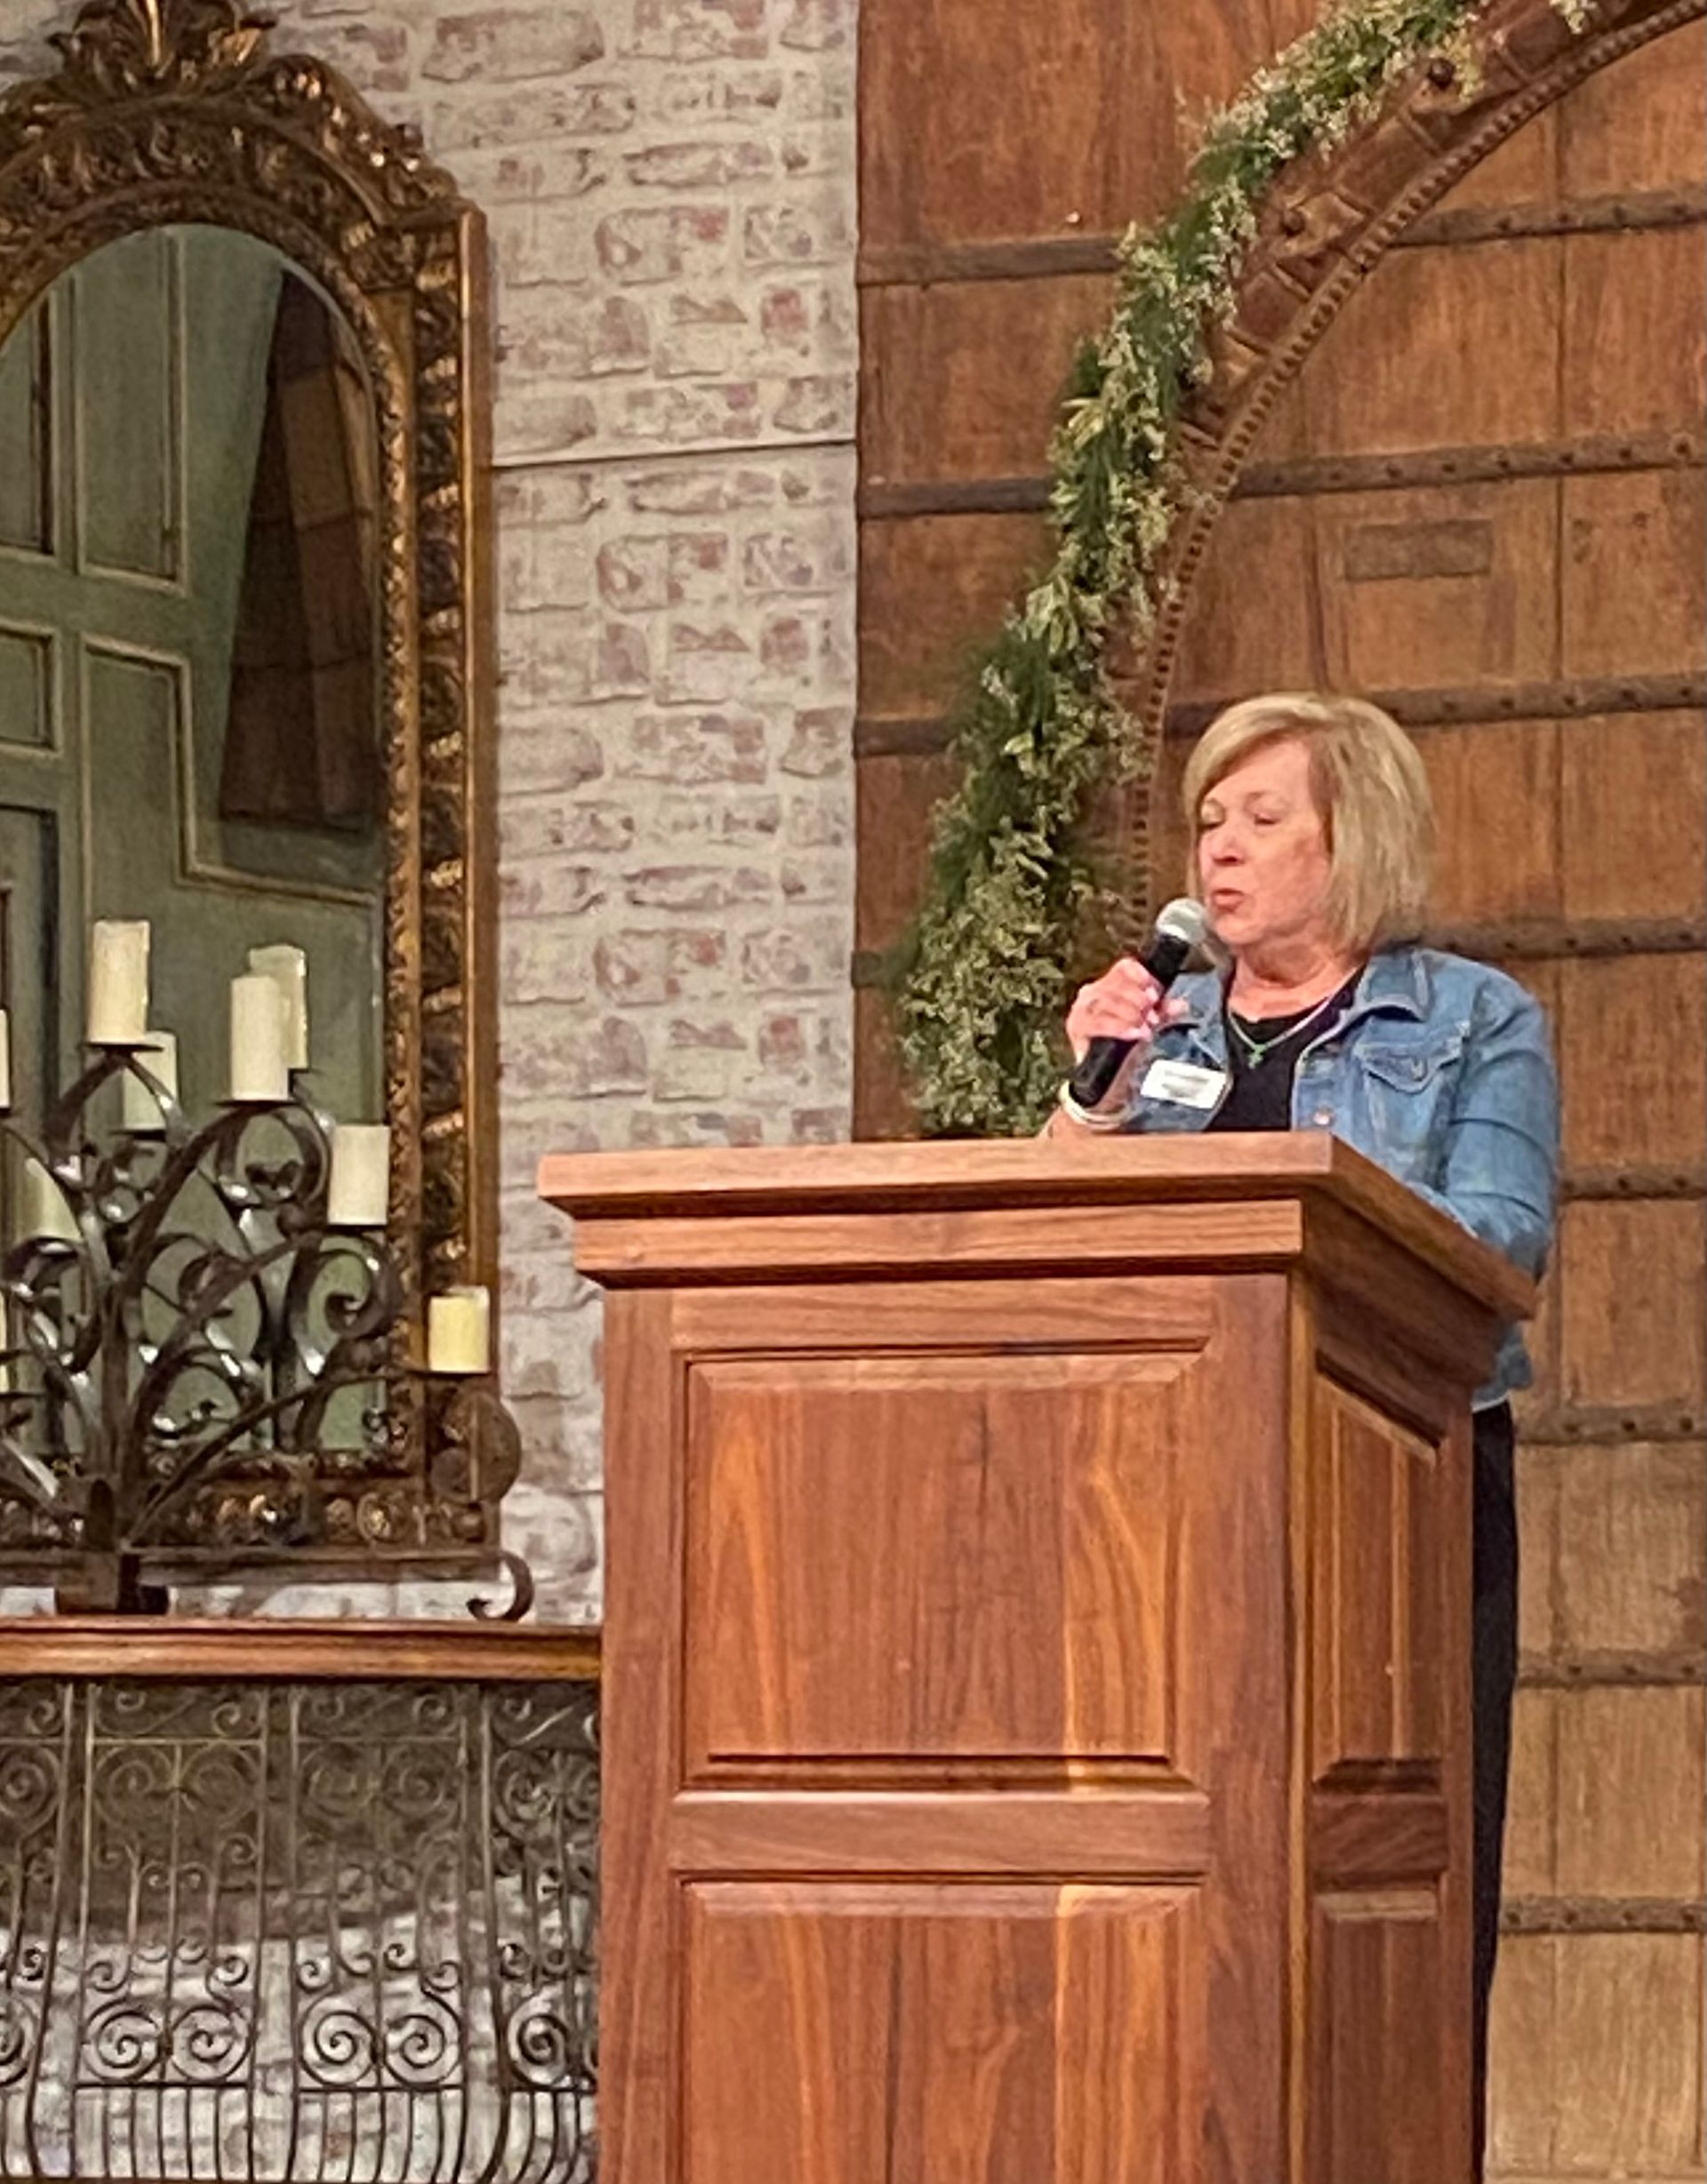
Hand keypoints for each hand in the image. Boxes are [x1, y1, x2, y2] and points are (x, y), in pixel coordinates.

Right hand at [1052, 959, 1190, 1129]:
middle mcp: (1092, 992)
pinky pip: (1095, 1022)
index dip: (1142, 978)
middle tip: (1154, 1019)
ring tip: (1146, 1029)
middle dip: (1138, 1001)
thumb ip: (1162, 1013)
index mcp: (1110, 984)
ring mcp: (1081, 1009)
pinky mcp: (1076, 1027)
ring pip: (1104, 1000)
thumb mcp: (1147, 1023)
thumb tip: (1181, 1005)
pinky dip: (1117, 1027)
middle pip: (1115, 984)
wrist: (1102, 1075)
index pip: (1124, 968)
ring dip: (1129, 1014)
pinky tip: (1132, 1034)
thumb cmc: (1124, 1042)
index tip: (1156, 995)